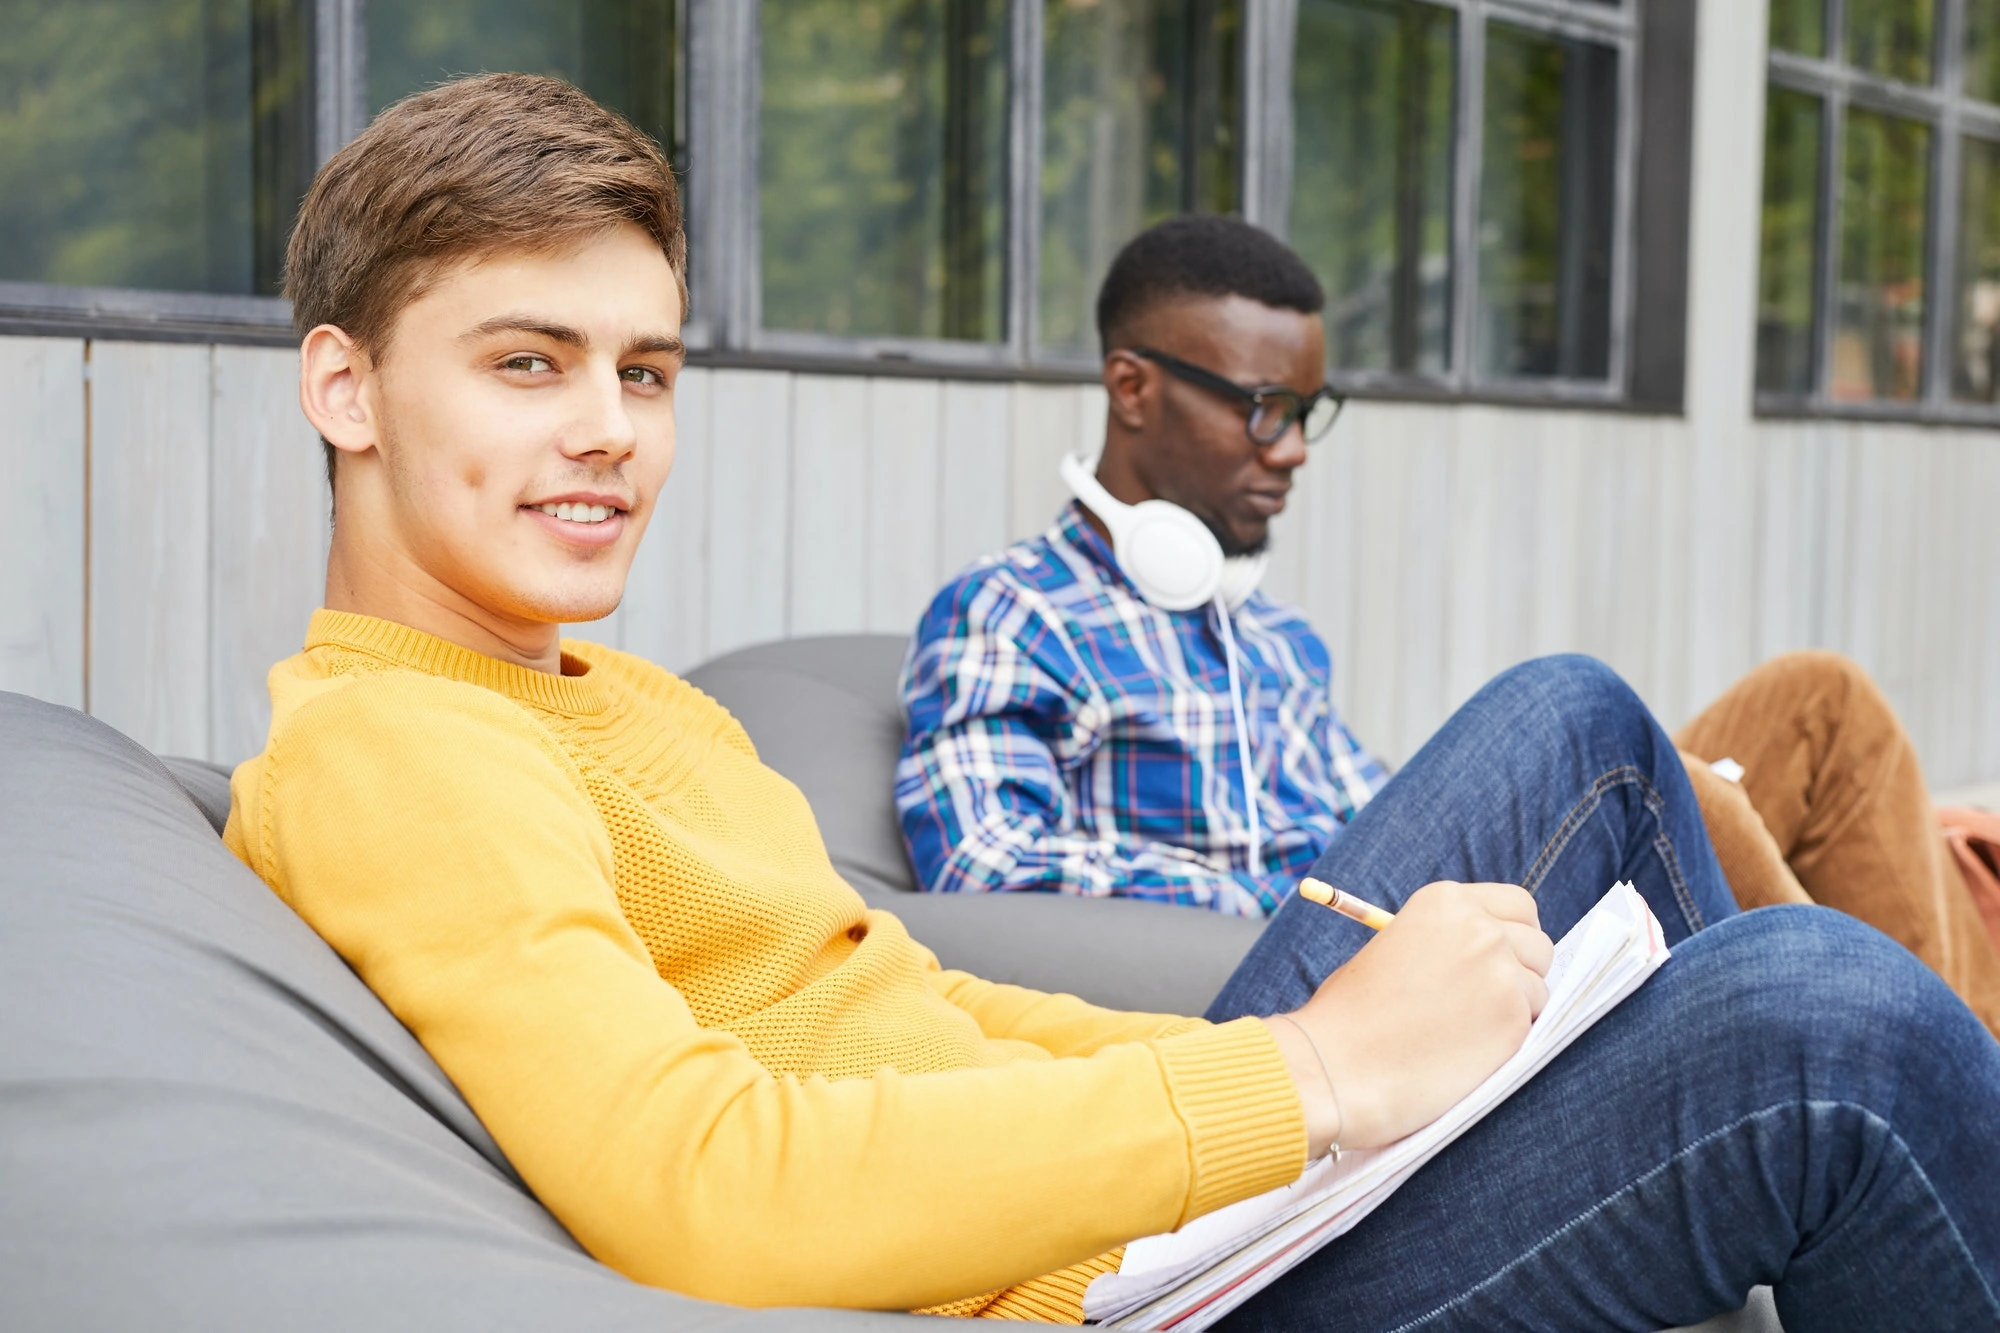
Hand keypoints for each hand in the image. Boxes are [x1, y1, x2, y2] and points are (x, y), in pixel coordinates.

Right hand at [1265, 882, 1551, 1155]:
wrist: (1335, 1065)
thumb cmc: (1351, 1013)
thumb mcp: (1393, 947)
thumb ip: (1445, 940)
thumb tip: (1493, 952)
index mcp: (1445, 901)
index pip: (1518, 905)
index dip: (1513, 934)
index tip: (1502, 958)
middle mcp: (1480, 926)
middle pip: (1538, 944)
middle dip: (1522, 972)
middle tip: (1489, 1002)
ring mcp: (1501, 971)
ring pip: (1539, 987)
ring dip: (1516, 1009)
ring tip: (1467, 1031)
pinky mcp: (1514, 1018)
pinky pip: (1534, 1024)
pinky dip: (1510, 1039)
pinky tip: (1469, 1050)